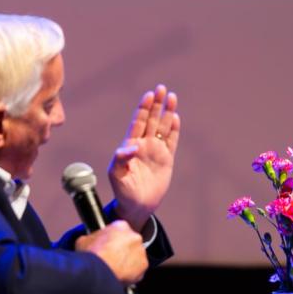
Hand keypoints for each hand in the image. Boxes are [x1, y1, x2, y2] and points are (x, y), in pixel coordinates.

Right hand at [76, 220, 148, 283]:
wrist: (99, 271)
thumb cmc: (92, 255)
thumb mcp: (84, 239)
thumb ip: (93, 237)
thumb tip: (91, 240)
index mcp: (121, 226)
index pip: (120, 229)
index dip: (114, 238)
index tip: (110, 244)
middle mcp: (134, 236)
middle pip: (130, 242)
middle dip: (123, 249)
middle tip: (113, 257)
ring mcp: (141, 251)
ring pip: (136, 255)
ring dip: (128, 260)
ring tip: (116, 267)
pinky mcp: (144, 265)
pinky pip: (139, 269)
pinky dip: (132, 272)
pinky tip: (122, 274)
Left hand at [108, 84, 179, 231]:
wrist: (137, 205)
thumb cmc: (123, 190)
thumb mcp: (116, 174)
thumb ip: (122, 158)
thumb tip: (133, 146)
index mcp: (131, 144)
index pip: (138, 122)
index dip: (144, 108)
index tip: (149, 95)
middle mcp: (144, 144)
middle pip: (152, 120)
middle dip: (157, 104)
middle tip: (162, 88)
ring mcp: (156, 151)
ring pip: (163, 128)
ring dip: (167, 113)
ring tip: (172, 98)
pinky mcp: (166, 160)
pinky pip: (171, 142)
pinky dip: (174, 131)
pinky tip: (176, 119)